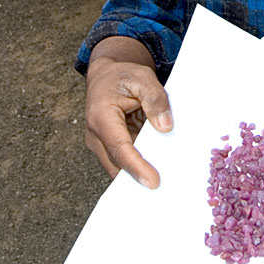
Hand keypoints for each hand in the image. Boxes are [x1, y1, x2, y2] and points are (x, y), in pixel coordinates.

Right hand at [85, 57, 172, 188]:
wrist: (106, 75)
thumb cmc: (123, 76)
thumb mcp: (143, 78)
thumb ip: (155, 100)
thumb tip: (165, 127)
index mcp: (101, 117)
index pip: (119, 148)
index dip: (136, 167)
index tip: (153, 182)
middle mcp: (96, 135)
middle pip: (117, 164)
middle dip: (138, 177)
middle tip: (167, 188)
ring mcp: (100, 143)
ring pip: (119, 166)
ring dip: (139, 172)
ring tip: (167, 181)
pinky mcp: (108, 147)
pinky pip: (123, 161)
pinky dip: (138, 166)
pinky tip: (159, 168)